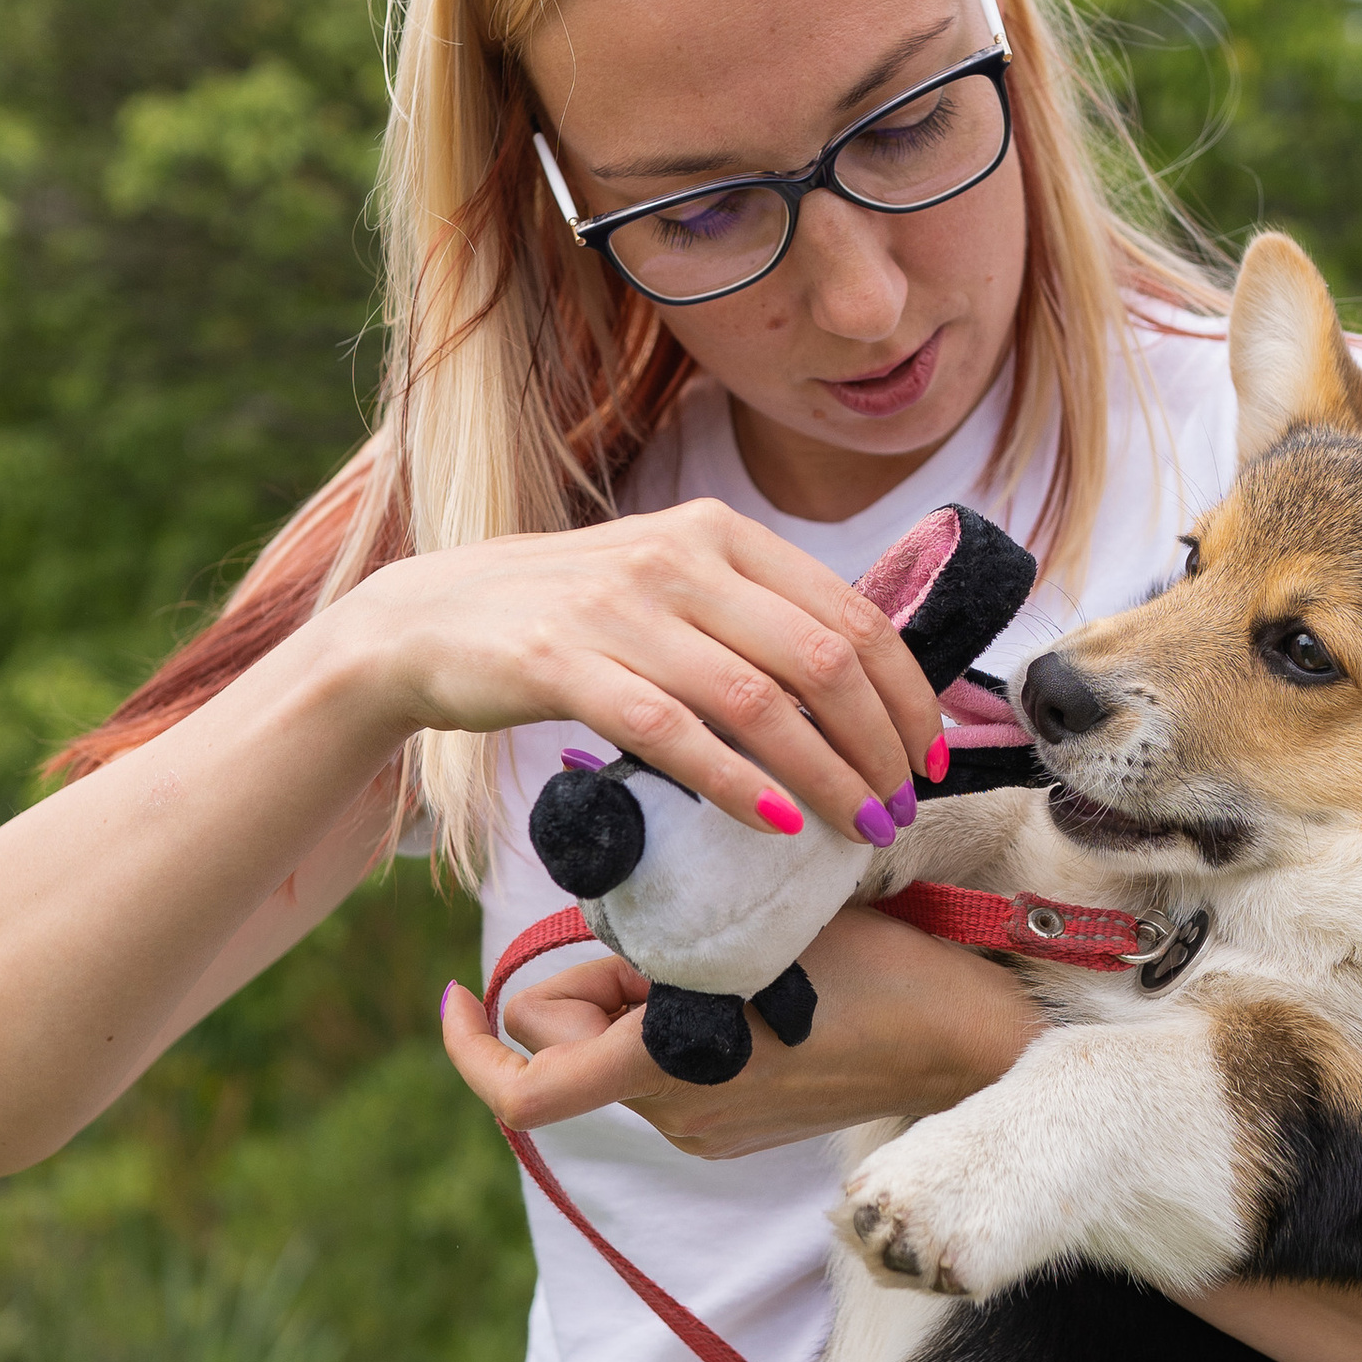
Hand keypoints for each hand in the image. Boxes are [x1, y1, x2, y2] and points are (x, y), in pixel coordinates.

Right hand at [339, 503, 945, 847]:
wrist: (433, 618)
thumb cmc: (572, 617)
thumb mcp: (671, 586)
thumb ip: (753, 617)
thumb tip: (862, 689)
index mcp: (720, 533)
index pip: (850, 613)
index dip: (905, 692)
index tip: (929, 756)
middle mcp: (678, 557)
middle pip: (820, 659)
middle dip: (876, 744)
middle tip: (896, 810)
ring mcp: (619, 608)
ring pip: (756, 701)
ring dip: (823, 776)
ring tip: (856, 828)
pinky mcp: (561, 662)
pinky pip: (669, 730)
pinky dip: (732, 782)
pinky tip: (773, 824)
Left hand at [442, 904, 1042, 1161]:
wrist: (969, 1040)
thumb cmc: (880, 968)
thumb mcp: (761, 919)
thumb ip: (667, 920)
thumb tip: (603, 898)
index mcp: (667, 1067)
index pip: (524, 1087)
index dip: (471, 1044)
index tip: (454, 991)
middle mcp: (675, 1114)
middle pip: (567, 1041)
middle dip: (590, 980)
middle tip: (669, 924)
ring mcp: (707, 1129)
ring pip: (615, 1050)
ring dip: (638, 993)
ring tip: (726, 945)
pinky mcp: (739, 1127)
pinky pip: (665, 1066)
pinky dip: (674, 1019)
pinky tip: (745, 978)